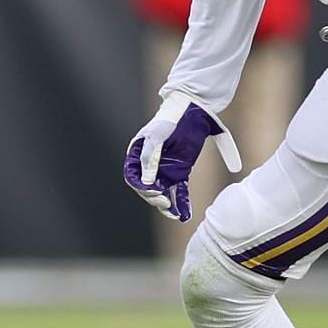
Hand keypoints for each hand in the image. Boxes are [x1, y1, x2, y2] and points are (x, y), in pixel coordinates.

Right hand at [123, 90, 242, 221]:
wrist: (193, 111)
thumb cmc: (171, 120)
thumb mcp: (158, 136)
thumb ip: (149, 157)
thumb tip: (146, 182)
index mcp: (138, 154)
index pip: (133, 177)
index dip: (141, 188)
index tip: (154, 192)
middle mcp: (149, 165)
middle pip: (147, 188)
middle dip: (155, 198)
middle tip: (166, 202)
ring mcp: (165, 169)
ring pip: (163, 193)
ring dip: (167, 205)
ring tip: (175, 215)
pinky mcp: (180, 172)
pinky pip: (179, 191)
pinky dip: (182, 203)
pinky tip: (184, 214)